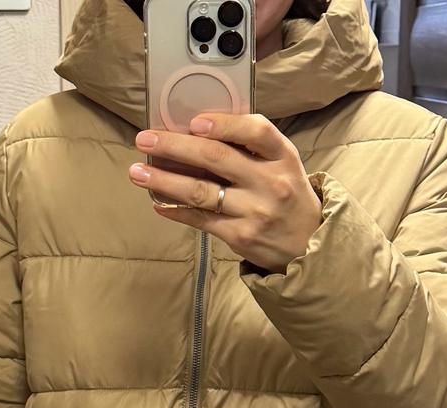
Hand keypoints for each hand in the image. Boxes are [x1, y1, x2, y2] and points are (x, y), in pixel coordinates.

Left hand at [129, 112, 322, 274]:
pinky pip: (201, 220)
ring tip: (137, 173)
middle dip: (175, 146)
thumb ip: (251, 146)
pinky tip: (157, 203)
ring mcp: (254, 212)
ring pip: (202, 192)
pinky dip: (176, 211)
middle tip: (144, 139)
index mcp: (282, 156)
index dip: (223, 124)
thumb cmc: (288, 196)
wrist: (309, 246)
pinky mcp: (240, 237)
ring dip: (164, 181)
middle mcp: (269, 183)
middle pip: (216, 158)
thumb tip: (197, 130)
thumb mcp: (283, 164)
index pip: (255, 131)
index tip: (193, 122)